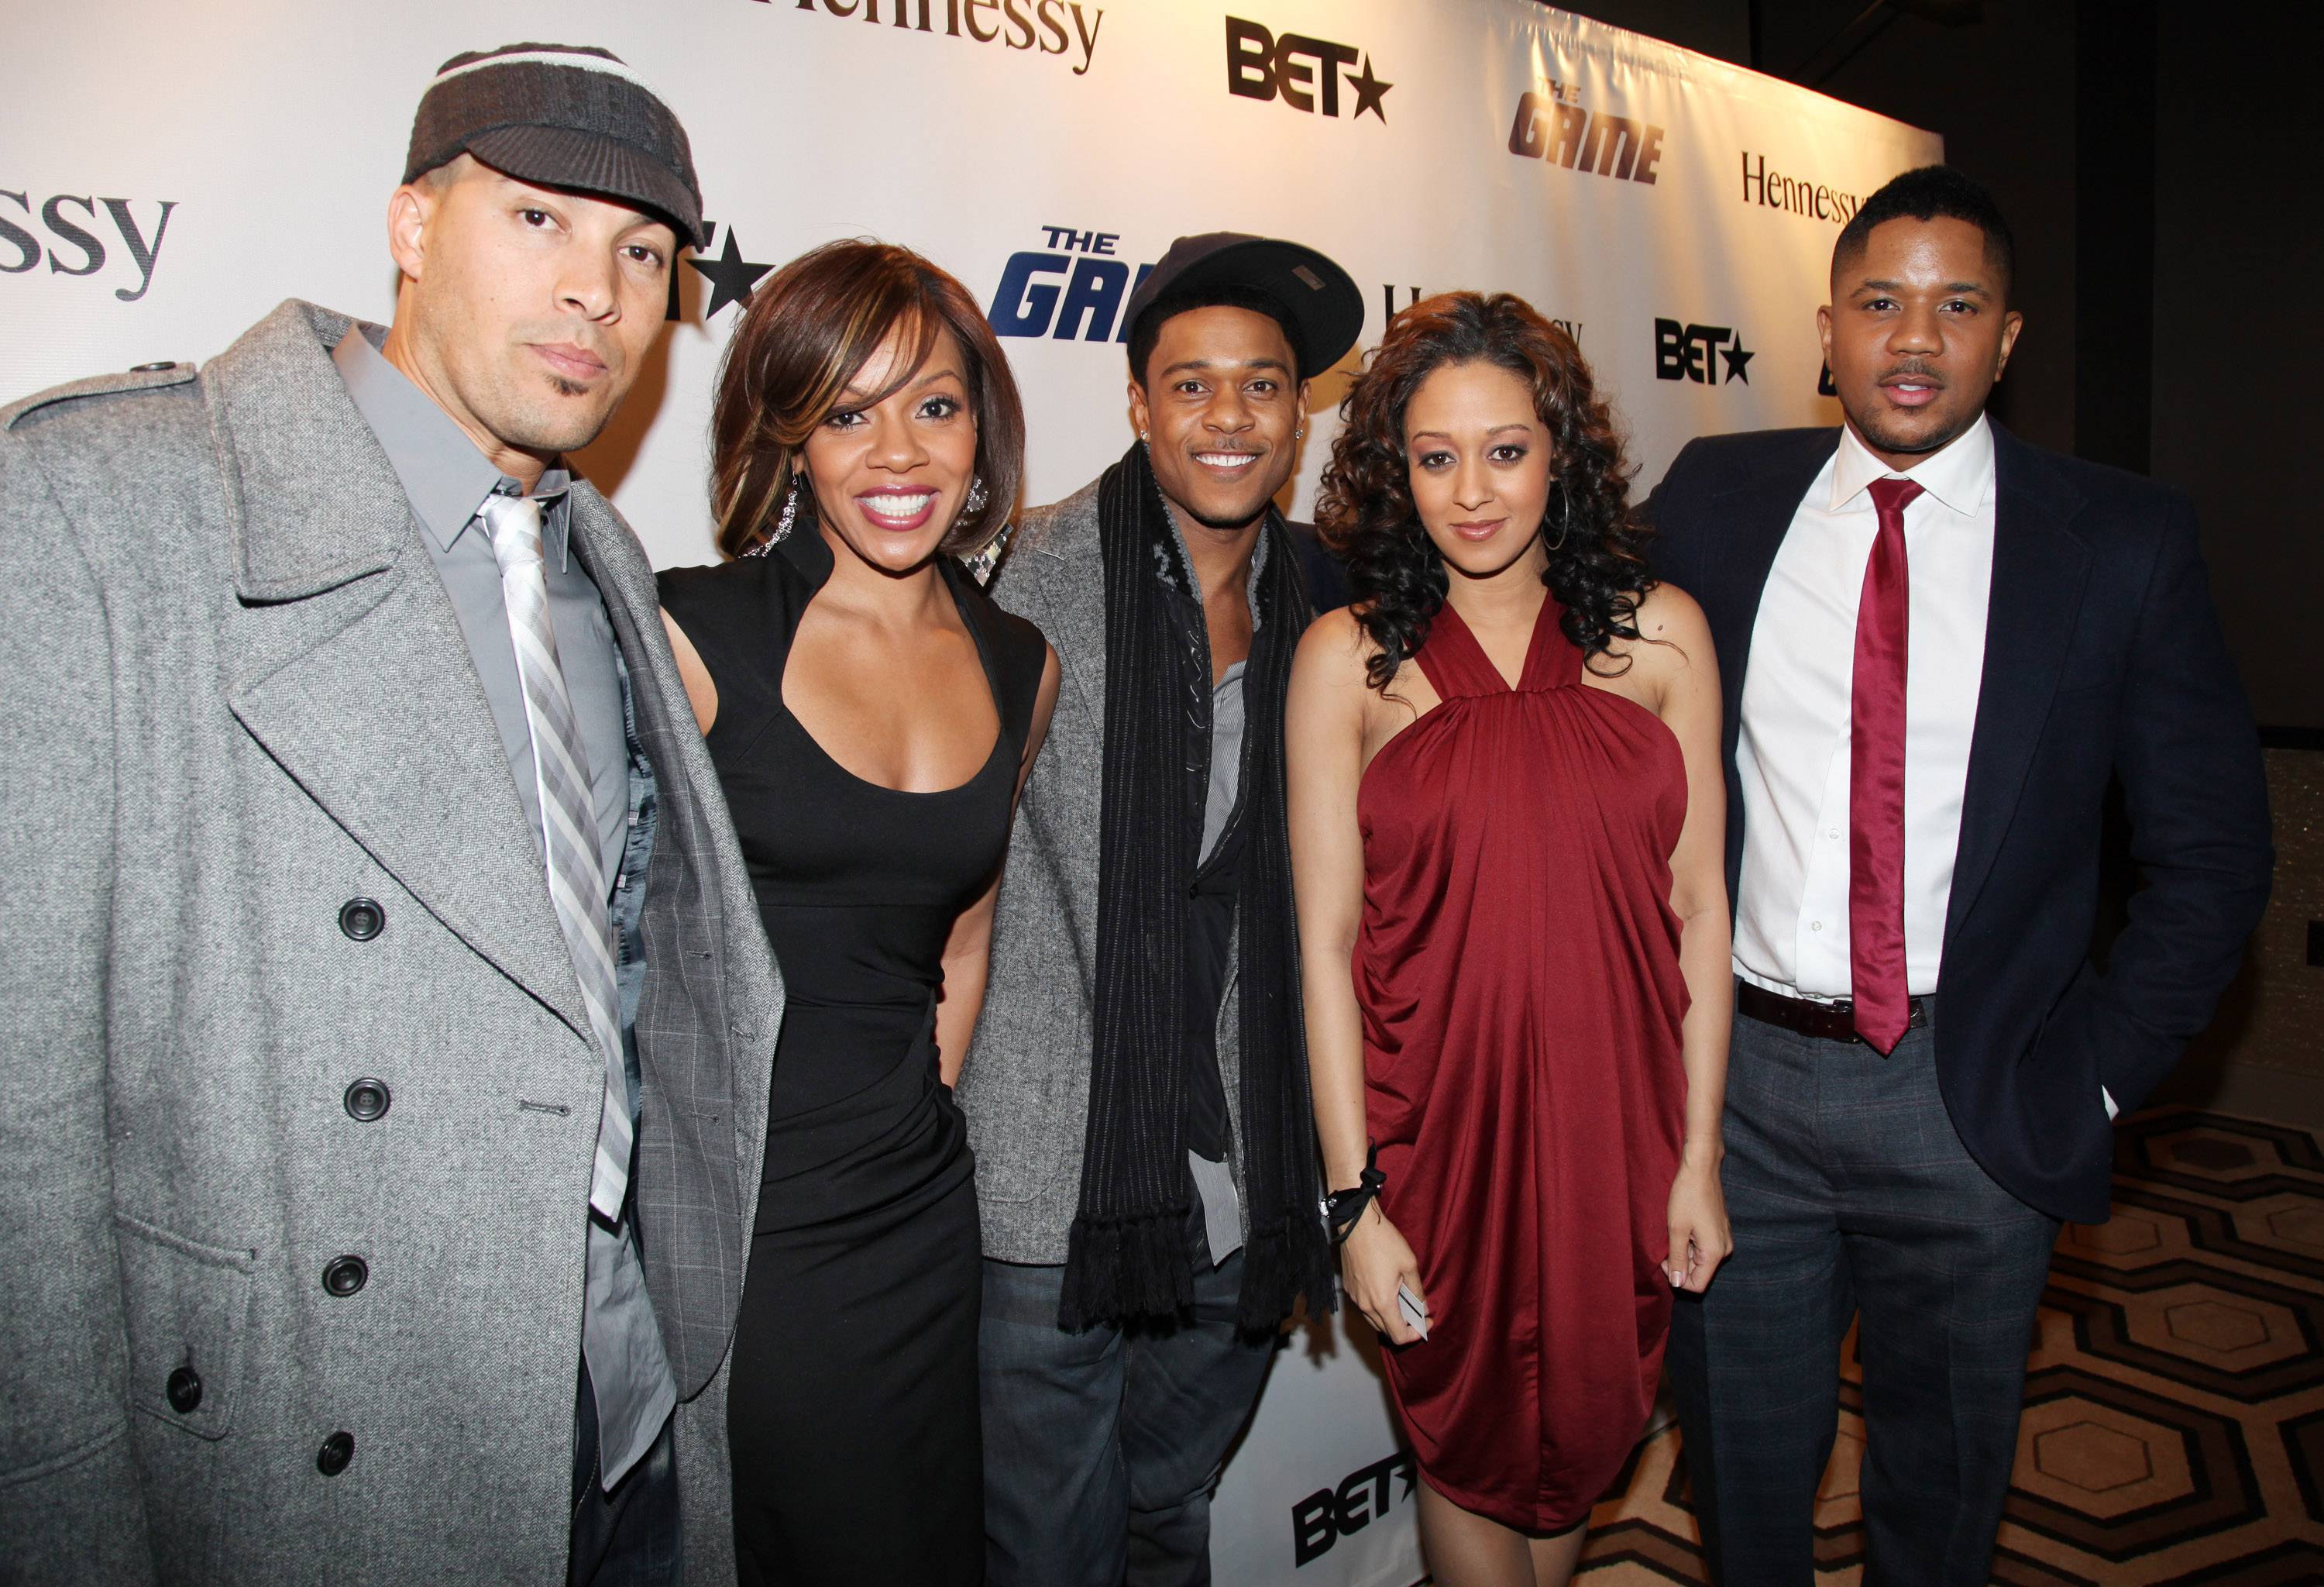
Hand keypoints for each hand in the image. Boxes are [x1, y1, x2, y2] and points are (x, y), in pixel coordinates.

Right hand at [1340, 1203, 1428, 1343]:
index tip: (1426, 1321)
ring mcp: (1355, 1297)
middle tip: (1418, 1313)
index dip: (1416, 1333)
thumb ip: (1417, 1291)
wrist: (1357, 1224)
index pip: (1399, 1336)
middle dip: (1404, 1327)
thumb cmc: (1385, 1241)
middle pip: (1386, 1331)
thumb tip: (1423, 1308)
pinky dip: (1378, 1307)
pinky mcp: (1349, 1288)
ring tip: (1403, 1302)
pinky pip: (1365, 1306)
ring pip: (1374, 1320)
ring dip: (1390, 1318)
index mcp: (1383, 1302)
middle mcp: (1366, 1305)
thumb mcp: (1409, 1265)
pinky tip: (1387, 1291)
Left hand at [1665, 1152, 1731, 1293]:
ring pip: (1699, 1259)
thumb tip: (1677, 1283)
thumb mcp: (1676, 1230)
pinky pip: (1703, 1247)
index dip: (1677, 1277)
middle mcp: (1724, 1250)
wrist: (1701, 1169)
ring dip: (1684, 1251)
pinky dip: (1690, 1242)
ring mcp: (1723, 1240)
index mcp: (1715, 1253)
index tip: (1665, 1258)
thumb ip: (1677, 1259)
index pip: (1697, 1285)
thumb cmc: (1687, 1196)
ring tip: (1676, 1230)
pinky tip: (1683, 1226)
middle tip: (1667, 1242)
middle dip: (1680, 1262)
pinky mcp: (1720, 1231)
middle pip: (1699, 1272)